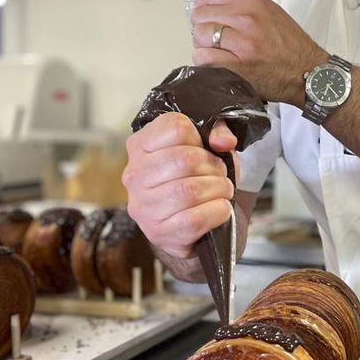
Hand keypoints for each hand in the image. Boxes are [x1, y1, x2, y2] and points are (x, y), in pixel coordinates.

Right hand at [122, 112, 238, 259]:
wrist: (199, 230)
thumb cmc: (200, 182)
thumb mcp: (210, 150)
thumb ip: (218, 134)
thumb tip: (223, 141)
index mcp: (141, 145)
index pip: (175, 127)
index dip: (200, 137)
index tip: (205, 149)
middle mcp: (135, 174)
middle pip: (185, 159)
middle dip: (214, 167)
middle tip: (220, 175)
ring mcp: (143, 206)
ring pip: (190, 190)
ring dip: (218, 189)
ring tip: (223, 191)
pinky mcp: (158, 232)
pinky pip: (194, 219)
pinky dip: (217, 212)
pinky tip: (221, 209)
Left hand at [190, 0, 327, 106]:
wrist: (308, 73)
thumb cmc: (291, 46)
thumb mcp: (271, 12)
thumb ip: (243, 3)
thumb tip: (214, 2)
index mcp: (253, 3)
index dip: (206, 2)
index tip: (211, 12)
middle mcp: (246, 20)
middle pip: (200, 14)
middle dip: (204, 25)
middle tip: (216, 36)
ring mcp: (241, 44)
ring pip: (199, 35)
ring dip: (203, 45)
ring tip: (217, 51)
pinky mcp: (237, 67)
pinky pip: (203, 58)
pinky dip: (206, 62)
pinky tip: (218, 64)